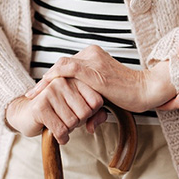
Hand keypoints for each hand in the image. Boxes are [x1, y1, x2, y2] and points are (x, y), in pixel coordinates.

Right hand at [6, 77, 105, 143]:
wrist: (25, 113)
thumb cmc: (56, 110)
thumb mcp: (79, 109)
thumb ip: (95, 115)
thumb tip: (93, 126)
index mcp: (75, 78)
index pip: (97, 101)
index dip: (91, 113)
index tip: (79, 113)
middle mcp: (63, 81)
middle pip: (85, 112)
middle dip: (79, 122)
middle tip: (68, 120)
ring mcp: (50, 92)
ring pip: (73, 122)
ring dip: (69, 130)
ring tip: (61, 124)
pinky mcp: (40, 106)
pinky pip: (60, 130)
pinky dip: (62, 137)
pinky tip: (58, 135)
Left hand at [25, 45, 175, 112]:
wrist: (146, 90)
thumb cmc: (130, 95)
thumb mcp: (106, 96)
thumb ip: (94, 103)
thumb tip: (89, 125)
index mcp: (94, 55)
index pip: (67, 65)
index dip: (52, 78)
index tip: (40, 91)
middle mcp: (91, 54)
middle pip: (61, 65)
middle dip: (45, 81)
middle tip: (32, 94)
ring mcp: (92, 60)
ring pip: (61, 67)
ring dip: (45, 82)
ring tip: (33, 95)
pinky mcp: (94, 71)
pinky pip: (67, 70)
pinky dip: (53, 78)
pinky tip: (44, 89)